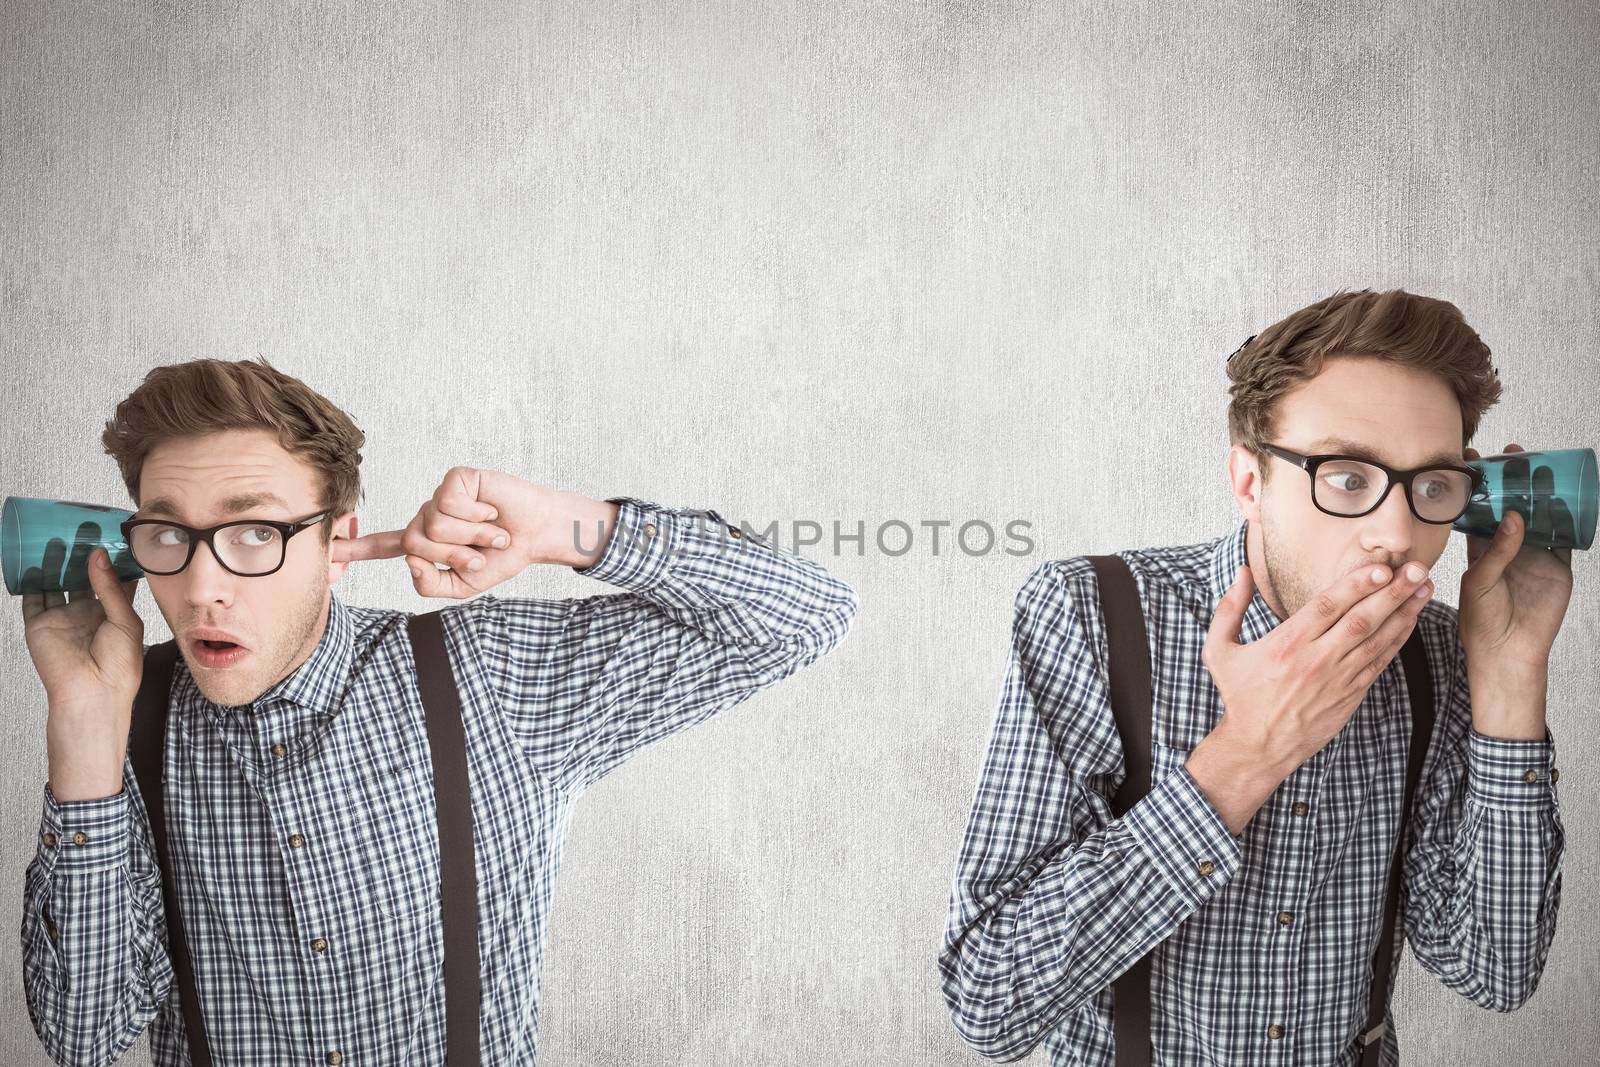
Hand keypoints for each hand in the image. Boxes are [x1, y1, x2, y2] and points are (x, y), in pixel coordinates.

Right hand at [21, 542, 143, 707]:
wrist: (92, 692)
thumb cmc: (118, 665)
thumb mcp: (125, 620)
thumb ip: (110, 587)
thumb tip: (98, 556)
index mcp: (114, 613)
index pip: (112, 580)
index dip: (112, 559)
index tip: (112, 535)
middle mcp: (88, 613)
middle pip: (82, 577)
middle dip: (82, 555)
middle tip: (82, 530)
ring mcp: (63, 617)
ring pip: (56, 582)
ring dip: (55, 562)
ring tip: (57, 537)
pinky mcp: (40, 624)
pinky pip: (32, 598)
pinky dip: (30, 580)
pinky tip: (31, 561)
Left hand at [331, 467, 544, 597]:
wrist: (536, 535)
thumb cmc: (503, 557)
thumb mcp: (463, 585)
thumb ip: (430, 584)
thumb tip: (410, 560)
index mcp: (426, 544)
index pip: (383, 546)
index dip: (355, 549)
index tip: (328, 549)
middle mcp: (427, 518)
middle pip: (413, 543)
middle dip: (453, 556)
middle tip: (482, 553)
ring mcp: (439, 498)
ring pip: (433, 526)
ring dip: (470, 537)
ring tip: (491, 532)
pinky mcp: (455, 480)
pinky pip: (449, 504)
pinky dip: (476, 516)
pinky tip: (490, 511)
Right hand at [1201, 556, 1433, 771]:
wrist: (1257, 746)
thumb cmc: (1239, 695)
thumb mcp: (1219, 650)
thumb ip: (1230, 608)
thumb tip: (1243, 572)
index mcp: (1286, 643)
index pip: (1328, 606)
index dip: (1356, 584)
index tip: (1380, 567)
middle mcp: (1316, 659)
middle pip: (1361, 619)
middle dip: (1392, 592)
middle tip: (1416, 569)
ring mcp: (1337, 678)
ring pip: (1377, 639)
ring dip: (1404, 612)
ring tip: (1424, 588)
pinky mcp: (1350, 694)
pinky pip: (1379, 662)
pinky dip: (1398, 639)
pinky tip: (1411, 620)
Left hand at [1457, 443, 1573, 672]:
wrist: (1508, 650)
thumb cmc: (1482, 620)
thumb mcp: (1480, 581)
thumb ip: (1495, 550)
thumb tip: (1513, 517)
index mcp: (1480, 548)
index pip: (1478, 510)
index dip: (1477, 487)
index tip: (1472, 459)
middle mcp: (1508, 547)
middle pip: (1513, 506)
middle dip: (1514, 481)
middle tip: (1514, 454)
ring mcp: (1534, 555)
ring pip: (1541, 516)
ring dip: (1543, 494)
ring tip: (1543, 468)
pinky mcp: (1557, 566)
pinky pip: (1565, 538)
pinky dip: (1570, 519)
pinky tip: (1570, 499)